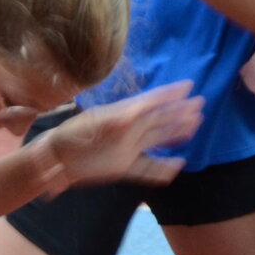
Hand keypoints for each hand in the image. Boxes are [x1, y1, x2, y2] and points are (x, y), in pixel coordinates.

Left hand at [40, 82, 204, 189]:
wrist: (54, 160)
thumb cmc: (70, 137)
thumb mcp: (92, 125)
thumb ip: (117, 121)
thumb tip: (136, 114)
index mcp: (121, 116)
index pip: (150, 102)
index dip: (168, 94)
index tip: (187, 86)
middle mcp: (127, 131)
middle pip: (158, 120)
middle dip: (178, 112)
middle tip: (199, 105)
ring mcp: (126, 149)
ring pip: (157, 140)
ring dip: (175, 134)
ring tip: (194, 125)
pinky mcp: (122, 168)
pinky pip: (147, 168)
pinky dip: (162, 168)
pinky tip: (178, 165)